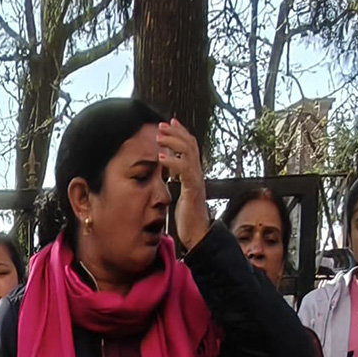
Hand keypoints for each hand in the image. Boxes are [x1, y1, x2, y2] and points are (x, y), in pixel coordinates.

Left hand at [159, 119, 209, 250]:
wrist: (198, 234)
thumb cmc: (188, 217)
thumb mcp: (180, 193)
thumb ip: (176, 180)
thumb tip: (166, 173)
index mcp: (193, 173)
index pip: (190, 146)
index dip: (181, 133)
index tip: (169, 123)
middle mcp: (197, 173)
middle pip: (190, 143)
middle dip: (176, 132)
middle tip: (161, 125)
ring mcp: (196, 180)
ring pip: (188, 152)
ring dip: (173, 142)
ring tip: (159, 137)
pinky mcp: (193, 189)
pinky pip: (184, 170)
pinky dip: (172, 162)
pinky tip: (161, 158)